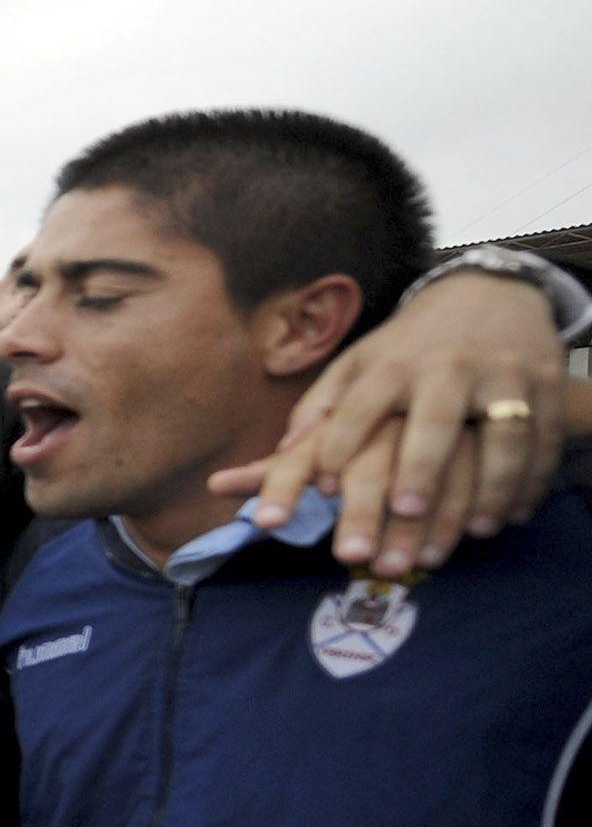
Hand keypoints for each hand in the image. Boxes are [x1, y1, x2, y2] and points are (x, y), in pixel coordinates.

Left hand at [210, 272, 571, 577]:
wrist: (488, 295)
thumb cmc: (410, 347)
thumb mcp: (361, 362)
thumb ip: (321, 404)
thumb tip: (281, 449)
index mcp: (392, 364)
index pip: (360, 406)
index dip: (339, 444)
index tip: (324, 487)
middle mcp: (446, 368)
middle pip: (434, 419)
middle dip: (419, 465)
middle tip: (402, 510)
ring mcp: (501, 375)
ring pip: (501, 434)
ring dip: (491, 484)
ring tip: (477, 530)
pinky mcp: (545, 384)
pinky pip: (543, 437)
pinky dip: (533, 478)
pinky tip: (515, 515)